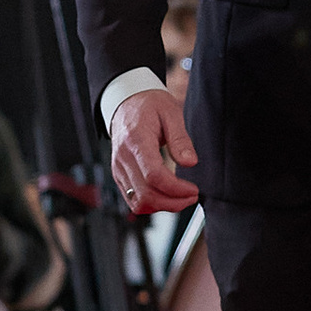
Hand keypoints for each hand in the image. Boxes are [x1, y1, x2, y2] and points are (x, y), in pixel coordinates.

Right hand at [110, 88, 199, 213]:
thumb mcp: (170, 113)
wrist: (126, 103)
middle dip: (172, 202)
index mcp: (136, 141)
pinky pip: (132, 199)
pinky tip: (167, 197)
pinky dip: (151, 204)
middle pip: (146, 195)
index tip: (193, 189)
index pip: (153, 176)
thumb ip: (180, 139)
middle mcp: (123, 158)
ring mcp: (118, 169)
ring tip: (181, 199)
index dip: (175, 189)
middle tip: (192, 196)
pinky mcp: (119, 175)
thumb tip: (190, 162)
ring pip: (138, 202)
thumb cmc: (148, 105)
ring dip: (162, 206)